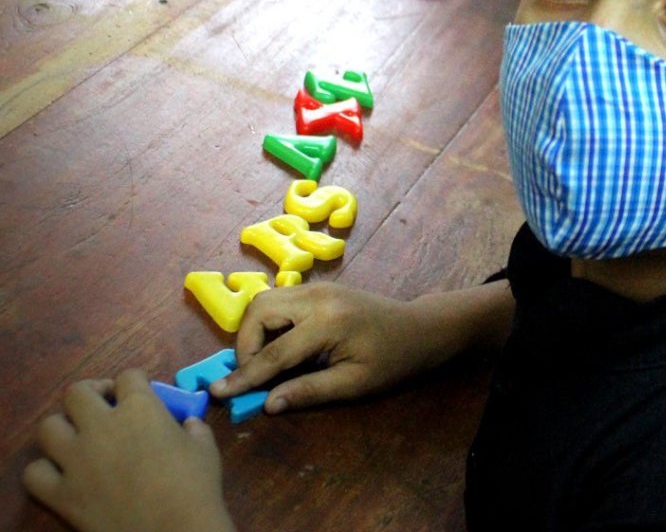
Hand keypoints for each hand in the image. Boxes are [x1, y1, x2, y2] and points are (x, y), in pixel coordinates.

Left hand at [23, 370, 233, 531]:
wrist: (174, 531)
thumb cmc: (195, 485)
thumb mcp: (204, 446)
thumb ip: (192, 428)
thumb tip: (187, 424)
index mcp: (140, 408)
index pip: (128, 376)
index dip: (134, 382)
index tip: (139, 392)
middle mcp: (102, 425)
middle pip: (77, 392)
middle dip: (91, 393)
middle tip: (104, 406)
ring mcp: (76, 459)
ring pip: (48, 427)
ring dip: (62, 428)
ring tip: (78, 437)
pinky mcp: (61, 494)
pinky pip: (34, 473)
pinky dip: (44, 470)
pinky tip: (62, 473)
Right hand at [209, 284, 441, 413]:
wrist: (419, 329)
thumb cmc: (393, 361)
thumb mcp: (355, 384)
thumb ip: (310, 392)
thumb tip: (267, 405)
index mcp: (328, 322)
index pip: (274, 353)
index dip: (245, 376)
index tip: (218, 393)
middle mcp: (318, 297)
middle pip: (260, 310)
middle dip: (245, 344)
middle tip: (251, 375)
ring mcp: (318, 287)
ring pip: (265, 299)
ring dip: (254, 330)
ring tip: (263, 363)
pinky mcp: (319, 288)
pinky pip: (280, 299)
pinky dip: (268, 321)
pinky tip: (278, 345)